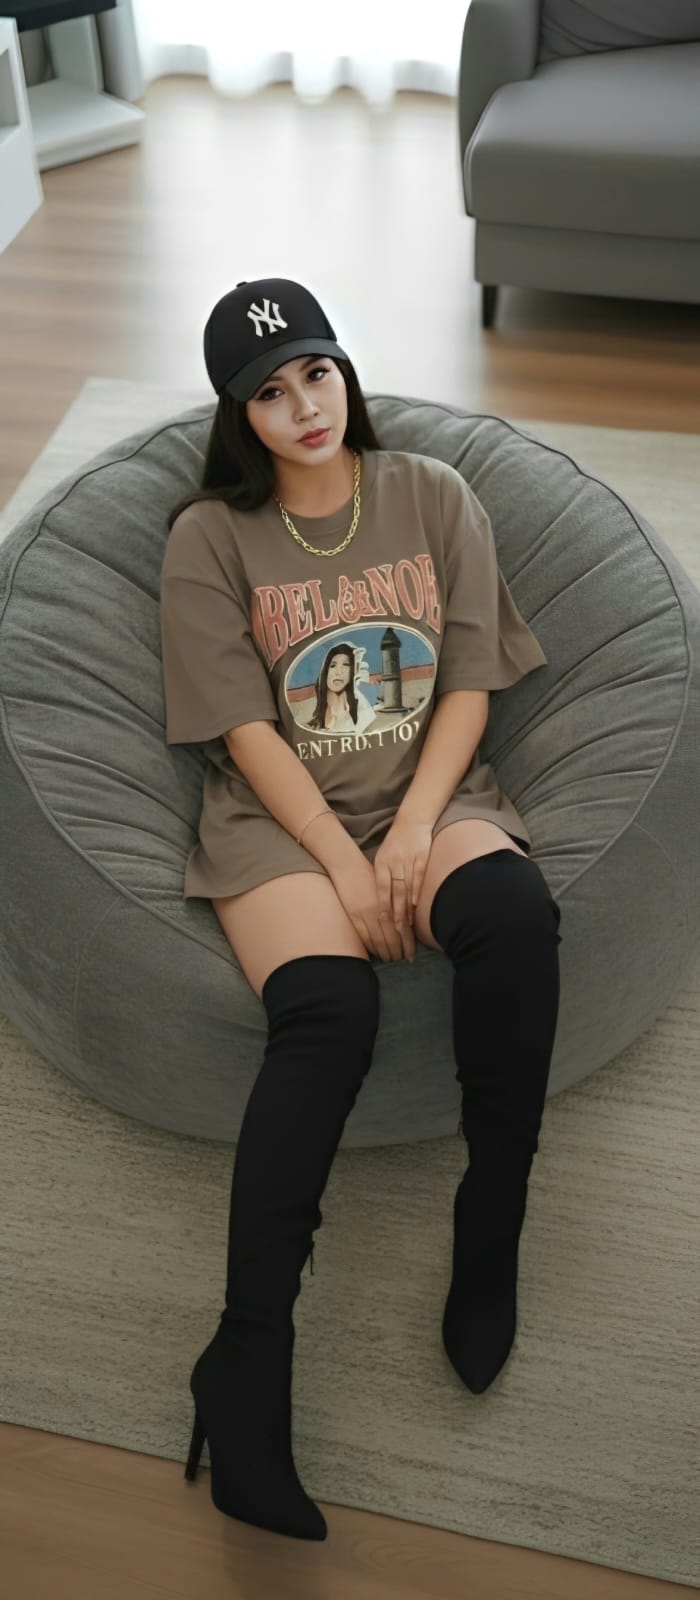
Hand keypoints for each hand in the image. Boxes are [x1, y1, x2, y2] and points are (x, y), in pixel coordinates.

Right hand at [330, 855, 415, 962]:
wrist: (348, 864)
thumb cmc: (369, 873)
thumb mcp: (387, 886)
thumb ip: (395, 902)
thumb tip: (404, 920)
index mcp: (391, 901)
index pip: (403, 928)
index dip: (408, 943)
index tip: (412, 954)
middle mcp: (380, 909)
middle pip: (393, 936)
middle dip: (399, 950)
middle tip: (404, 959)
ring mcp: (365, 913)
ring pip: (378, 939)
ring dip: (385, 951)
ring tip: (391, 959)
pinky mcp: (353, 915)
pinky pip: (364, 936)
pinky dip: (371, 946)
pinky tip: (375, 952)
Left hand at [373, 817, 432, 937]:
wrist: (412, 821)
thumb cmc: (396, 843)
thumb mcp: (383, 857)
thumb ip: (382, 876)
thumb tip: (381, 900)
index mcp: (381, 863)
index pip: (382, 889)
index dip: (383, 906)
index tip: (383, 922)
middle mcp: (394, 863)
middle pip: (394, 893)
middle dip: (395, 913)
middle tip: (396, 930)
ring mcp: (408, 861)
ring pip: (406, 889)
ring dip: (407, 908)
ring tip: (407, 925)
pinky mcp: (421, 858)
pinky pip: (418, 879)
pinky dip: (417, 893)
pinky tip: (417, 907)